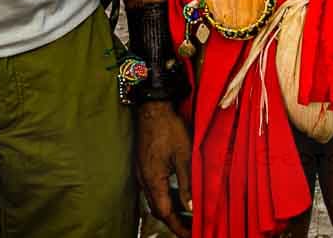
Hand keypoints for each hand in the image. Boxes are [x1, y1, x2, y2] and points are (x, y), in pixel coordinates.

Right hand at [136, 101, 192, 237]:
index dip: (178, 227)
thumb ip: (187, 183)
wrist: (152, 108)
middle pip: (157, 209)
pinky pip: (152, 189)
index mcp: (153, 179)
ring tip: (186, 214)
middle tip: (191, 227)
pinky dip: (164, 197)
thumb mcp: (184, 156)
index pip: (165, 213)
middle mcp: (144, 179)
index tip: (191, 234)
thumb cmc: (169, 129)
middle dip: (174, 222)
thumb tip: (191, 207)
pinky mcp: (142, 165)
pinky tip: (176, 195)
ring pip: (154, 200)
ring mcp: (141, 172)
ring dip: (169, 209)